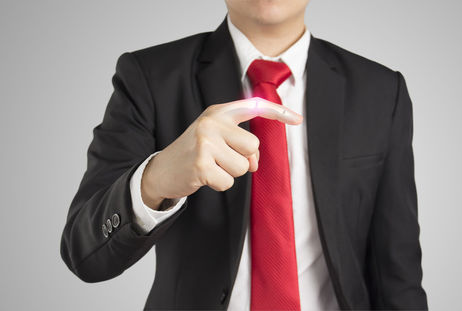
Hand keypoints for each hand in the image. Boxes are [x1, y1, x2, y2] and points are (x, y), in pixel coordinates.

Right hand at [141, 97, 302, 209]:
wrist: (162, 169)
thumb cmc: (195, 152)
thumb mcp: (215, 136)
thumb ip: (239, 141)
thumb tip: (256, 161)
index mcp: (218, 112)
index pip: (254, 107)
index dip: (278, 113)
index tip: (298, 120)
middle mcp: (212, 122)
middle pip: (253, 146)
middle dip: (243, 159)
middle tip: (222, 158)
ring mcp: (205, 142)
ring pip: (243, 166)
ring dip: (230, 173)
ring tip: (211, 166)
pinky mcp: (200, 163)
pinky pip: (229, 181)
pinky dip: (219, 184)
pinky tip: (204, 176)